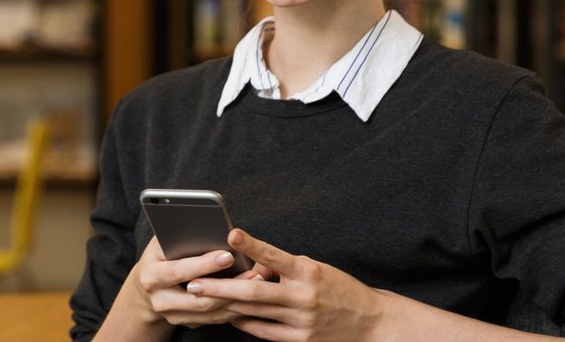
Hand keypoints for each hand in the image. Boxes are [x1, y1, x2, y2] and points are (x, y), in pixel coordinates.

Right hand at [129, 236, 249, 328]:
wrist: (149, 287)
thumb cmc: (160, 256)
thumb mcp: (162, 243)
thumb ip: (179, 236)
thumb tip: (208, 225)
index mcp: (151, 276)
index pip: (178, 271)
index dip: (203, 265)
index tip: (228, 255)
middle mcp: (160, 301)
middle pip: (198, 298)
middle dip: (228, 286)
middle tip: (253, 273)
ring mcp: (174, 316)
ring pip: (210, 312)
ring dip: (237, 298)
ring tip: (258, 281)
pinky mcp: (188, 323)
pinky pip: (215, 319)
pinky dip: (234, 307)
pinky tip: (251, 295)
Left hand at [184, 229, 384, 340]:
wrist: (370, 322)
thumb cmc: (338, 288)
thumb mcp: (315, 269)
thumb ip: (284, 267)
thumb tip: (253, 264)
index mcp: (308, 272)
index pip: (274, 255)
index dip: (252, 245)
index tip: (231, 234)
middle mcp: (304, 296)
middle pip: (254, 292)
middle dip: (221, 288)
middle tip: (194, 282)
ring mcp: (301, 321)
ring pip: (254, 313)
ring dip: (226, 306)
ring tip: (203, 297)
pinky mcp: (300, 340)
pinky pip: (264, 332)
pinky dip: (245, 323)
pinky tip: (230, 316)